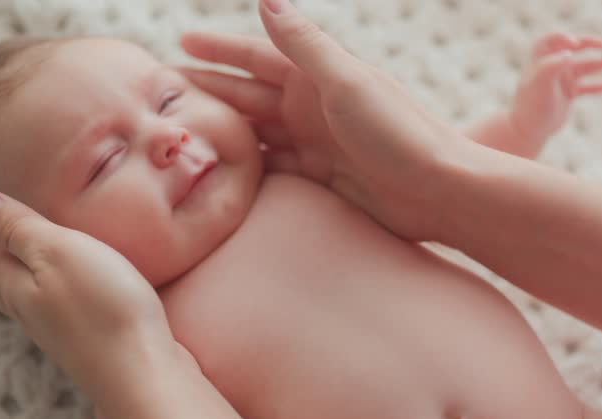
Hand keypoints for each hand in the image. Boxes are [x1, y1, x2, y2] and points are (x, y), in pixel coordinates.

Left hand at [0, 190, 178, 397]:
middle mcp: (32, 312)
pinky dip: (45, 293)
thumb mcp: (59, 252)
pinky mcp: (90, 341)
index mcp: (18, 286)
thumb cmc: (103, 308)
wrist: (142, 374)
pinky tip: (61, 293)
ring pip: (23, 297)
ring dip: (12, 277)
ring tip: (13, 261)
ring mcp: (61, 331)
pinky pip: (53, 310)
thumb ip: (20, 229)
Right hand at [176, 0, 474, 241]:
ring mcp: (317, 141)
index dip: (219, 49)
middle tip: (163, 95)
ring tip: (183, 134)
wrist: (438, 191)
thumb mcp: (346, 82)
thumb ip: (304, 44)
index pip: (256, 55)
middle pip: (249, 95)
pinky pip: (275, 168)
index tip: (179, 43)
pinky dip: (250, 167)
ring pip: (258, 132)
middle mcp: (313, 105)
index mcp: (317, 76)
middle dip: (210, 91)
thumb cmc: (398, 132)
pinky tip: (223, 171)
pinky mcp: (322, 177)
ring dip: (225, 130)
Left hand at [510, 33, 601, 144]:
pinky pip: (590, 86)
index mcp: (540, 61)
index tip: (574, 44)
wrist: (529, 130)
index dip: (563, 37)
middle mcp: (552, 68)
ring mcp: (562, 81)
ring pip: (586, 67)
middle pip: (573, 48)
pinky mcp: (569, 94)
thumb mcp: (540, 84)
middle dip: (589, 43)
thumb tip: (570, 51)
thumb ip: (552, 65)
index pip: (551, 40)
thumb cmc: (531, 106)